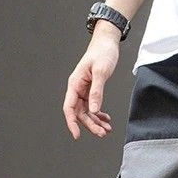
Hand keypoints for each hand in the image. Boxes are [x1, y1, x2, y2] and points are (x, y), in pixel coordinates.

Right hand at [62, 22, 119, 139]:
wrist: (107, 43)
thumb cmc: (102, 53)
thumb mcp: (101, 72)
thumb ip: (97, 92)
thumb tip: (93, 110)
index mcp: (75, 84)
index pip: (69, 108)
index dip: (72, 123)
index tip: (77, 135)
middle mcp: (77, 88)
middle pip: (80, 113)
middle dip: (90, 125)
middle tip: (103, 133)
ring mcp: (84, 90)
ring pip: (87, 112)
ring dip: (96, 122)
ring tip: (107, 130)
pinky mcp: (91, 90)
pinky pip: (92, 107)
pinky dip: (99, 115)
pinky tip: (106, 119)